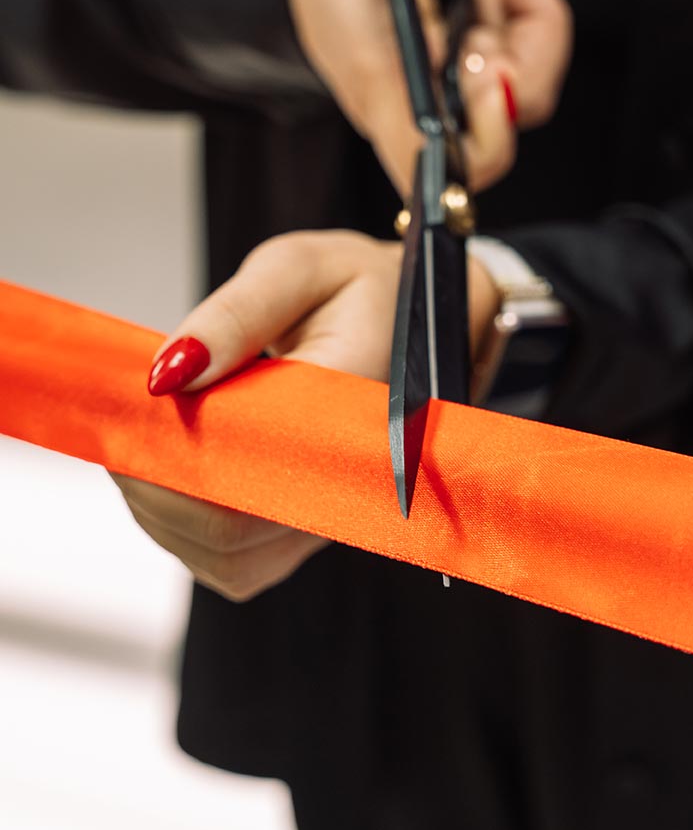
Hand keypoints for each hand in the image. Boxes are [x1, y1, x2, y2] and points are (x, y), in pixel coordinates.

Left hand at [112, 231, 499, 600]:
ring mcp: (332, 516)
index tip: (134, 415)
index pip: (250, 469)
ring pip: (226, 558)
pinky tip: (177, 473)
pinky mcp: (313, 529)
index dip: (174, 457)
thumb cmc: (367, 291)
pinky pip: (237, 560)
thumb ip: (235, 314)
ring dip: (166, 512)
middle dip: (157, 485)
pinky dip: (188, 527)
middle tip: (126, 428)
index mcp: (354, 407)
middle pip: (229, 531)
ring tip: (146, 446)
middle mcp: (350, 481)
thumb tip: (166, 376)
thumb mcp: (299, 269)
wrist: (427, 322)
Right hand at [285, 0, 571, 196]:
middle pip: (506, 121)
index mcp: (377, 82)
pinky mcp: (472, 73)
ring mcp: (451, 91)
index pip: (430, 160)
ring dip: (520, 8)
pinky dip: (524, 4)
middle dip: (521, 38)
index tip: (490, 74)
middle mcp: (419, 102)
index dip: (481, 141)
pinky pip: (529, 53)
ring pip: (528, 81)